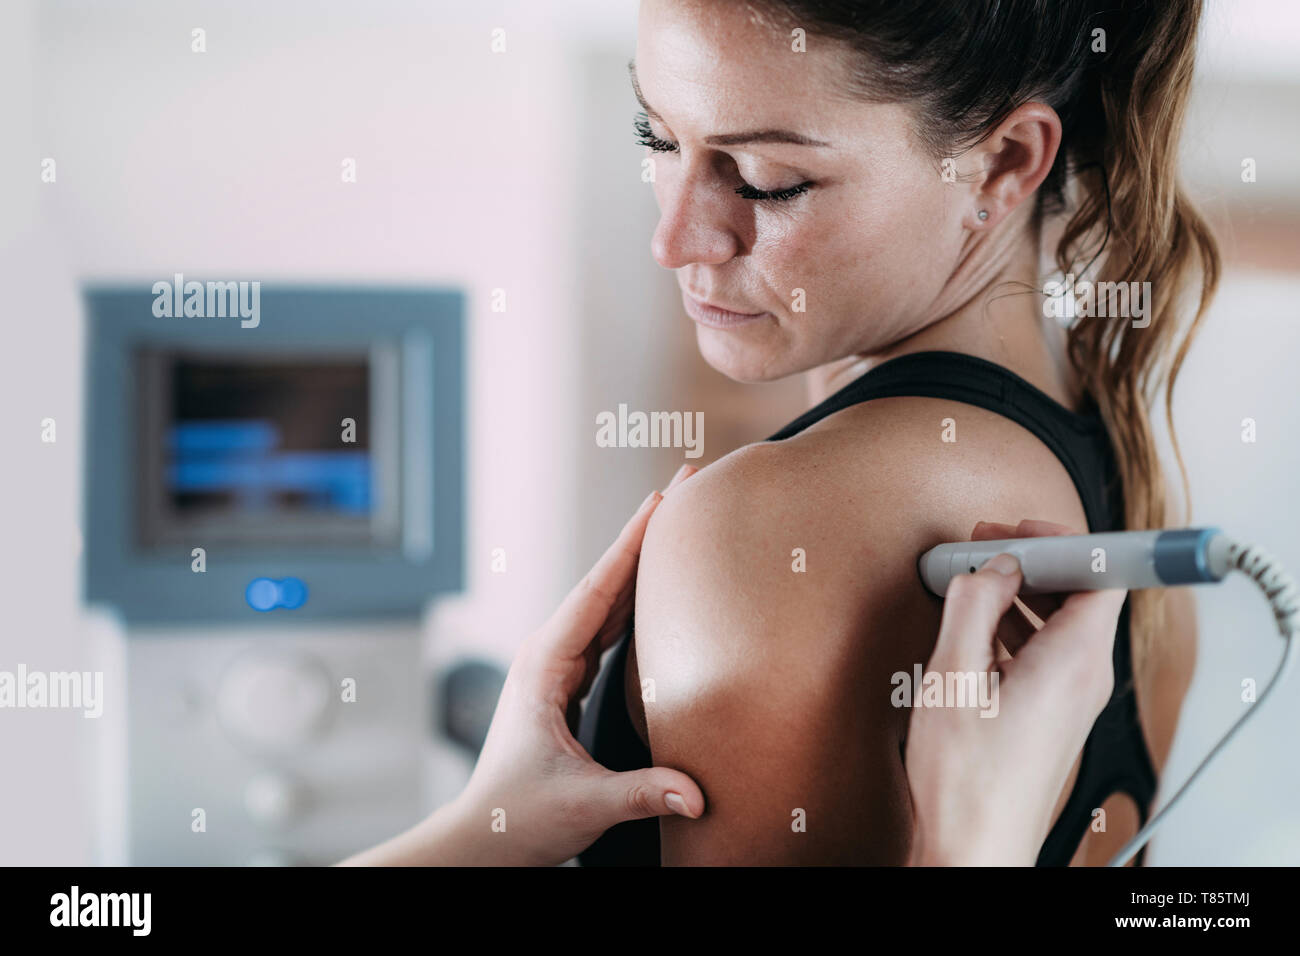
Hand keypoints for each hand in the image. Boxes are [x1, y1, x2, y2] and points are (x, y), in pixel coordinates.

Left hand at [341, 465, 703, 865]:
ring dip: (641, 562)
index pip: (598, 589)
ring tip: (680, 524)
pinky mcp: (566, 681)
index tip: (664, 496)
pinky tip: (659, 589)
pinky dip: (635, 599)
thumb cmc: (520, 817)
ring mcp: (556, 665)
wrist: (486, 837)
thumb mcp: (585, 803)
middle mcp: (549, 652)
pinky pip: (607, 627)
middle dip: (645, 535)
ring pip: (606, 600)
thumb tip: (697, 792)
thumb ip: (642, 791)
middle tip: (685, 488)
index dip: (633, 540)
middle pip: (605, 581)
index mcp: (545, 663)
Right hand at [905, 519, 1126, 865]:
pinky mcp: (1054, 713)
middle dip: (1035, 559)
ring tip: (972, 579)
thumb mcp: (953, 675)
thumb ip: (972, 606)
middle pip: (1082, 593)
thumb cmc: (967, 776)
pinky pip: (1048, 651)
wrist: (974, 844)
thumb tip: (991, 568)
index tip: (1020, 529)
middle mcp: (1086, 676)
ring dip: (1021, 592)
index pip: (1103, 574)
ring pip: (1062, 622)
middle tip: (985, 545)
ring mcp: (1073, 697)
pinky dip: (1016, 625)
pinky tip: (974, 626)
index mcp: (1075, 660)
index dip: (1065, 539)